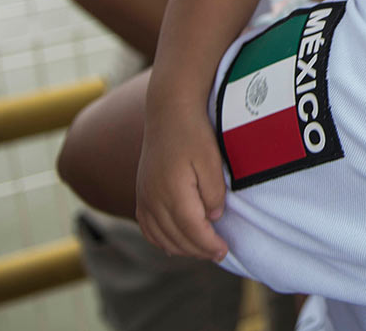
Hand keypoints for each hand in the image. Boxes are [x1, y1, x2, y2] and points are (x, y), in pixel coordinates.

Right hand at [136, 104, 229, 261]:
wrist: (169, 112)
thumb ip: (214, 193)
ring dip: (181, 248)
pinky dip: (161, 240)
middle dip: (198, 250)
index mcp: (172, 191)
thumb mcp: (212, 161)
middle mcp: (153, 198)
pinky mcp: (141, 193)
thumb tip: (212, 218)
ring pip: (160, 236)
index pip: (192, 231)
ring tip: (201, 248)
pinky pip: (147, 227)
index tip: (224, 250)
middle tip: (218, 252)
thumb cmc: (194, 134)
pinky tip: (174, 244)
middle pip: (176, 238)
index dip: (209, 245)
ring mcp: (143, 196)